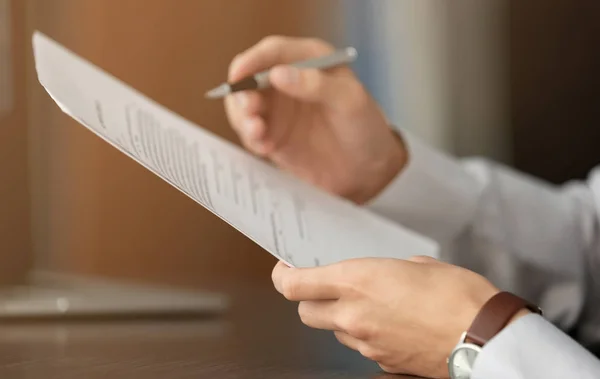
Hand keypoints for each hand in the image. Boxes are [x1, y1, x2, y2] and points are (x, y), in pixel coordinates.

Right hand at [224, 36, 405, 203]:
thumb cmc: (365, 128)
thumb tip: (278, 74)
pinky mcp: (272, 136)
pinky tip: (264, 146)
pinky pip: (251, 133)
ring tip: (256, 130)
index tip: (240, 74)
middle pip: (250, 78)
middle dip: (242, 92)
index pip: (272, 52)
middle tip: (249, 108)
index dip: (252, 60)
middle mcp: (287, 82)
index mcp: (308, 61)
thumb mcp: (350, 101)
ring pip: (244, 106)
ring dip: (242, 117)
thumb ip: (316, 85)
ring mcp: (278, 111)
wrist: (369, 171)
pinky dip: (251, 138)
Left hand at [271, 256, 500, 377]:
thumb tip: (375, 276)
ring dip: (337, 317)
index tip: (286, 269)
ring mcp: (366, 343)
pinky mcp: (382, 362)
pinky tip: (387, 323)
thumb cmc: (459, 295)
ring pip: (331, 331)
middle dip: (308, 299)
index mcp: (357, 282)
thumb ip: (384, 270)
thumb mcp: (416, 263)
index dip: (283, 276)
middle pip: (304, 312)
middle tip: (323, 286)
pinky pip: (358, 347)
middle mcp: (354, 315)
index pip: (294, 285)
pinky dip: (362, 334)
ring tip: (366, 304)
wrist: (486, 338)